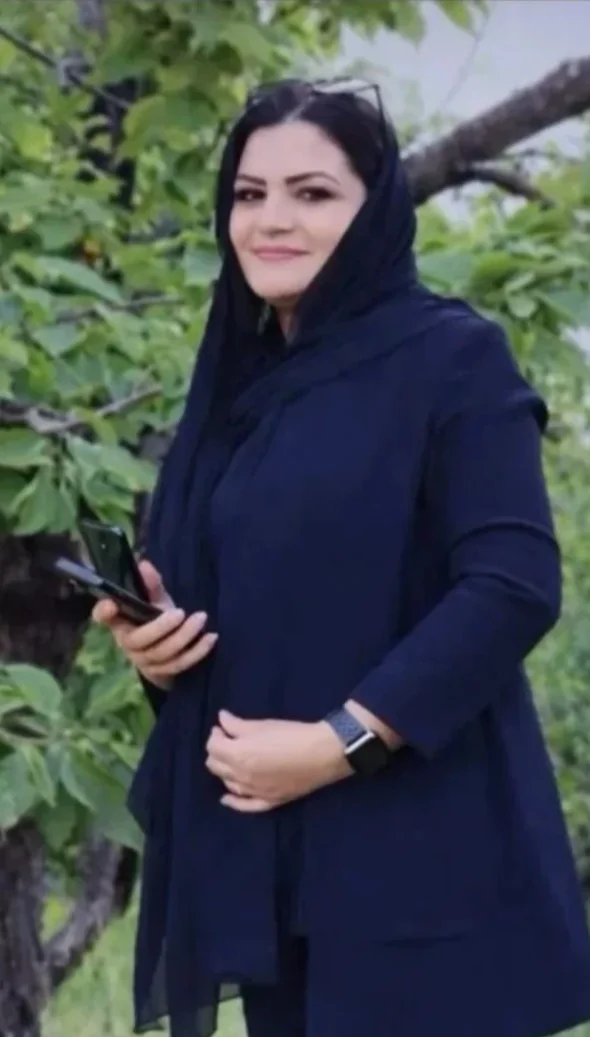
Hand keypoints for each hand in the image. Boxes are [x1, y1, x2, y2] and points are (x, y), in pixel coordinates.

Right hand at [92, 559, 217, 691]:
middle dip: (161, 627)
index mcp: (120, 623)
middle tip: (180, 612)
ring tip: (201, 619)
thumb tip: (144, 564)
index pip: (103, 617)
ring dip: (184, 637)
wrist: (166, 652)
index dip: (103, 612)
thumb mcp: (154, 601)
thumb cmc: (156, 620)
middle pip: (139, 640)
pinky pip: (180, 664)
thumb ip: (151, 585)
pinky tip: (211, 637)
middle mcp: (128, 644)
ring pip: (163, 654)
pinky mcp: (163, 673)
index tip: (111, 605)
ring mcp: (145, 662)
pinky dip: (197, 651)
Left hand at [205, 710, 351, 812]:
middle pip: (215, 766)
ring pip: (227, 783)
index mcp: (238, 755)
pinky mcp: (268, 801)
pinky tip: (226, 797)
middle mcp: (241, 777)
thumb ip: (236, 724)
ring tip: (234, 758)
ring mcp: (254, 792)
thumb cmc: (293, 735)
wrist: (323, 754)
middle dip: (217, 751)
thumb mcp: (262, 725)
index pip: (213, 747)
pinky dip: (233, 801)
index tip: (223, 728)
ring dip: (225, 770)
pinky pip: (244, 806)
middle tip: (228, 740)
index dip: (216, 735)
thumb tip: (221, 719)